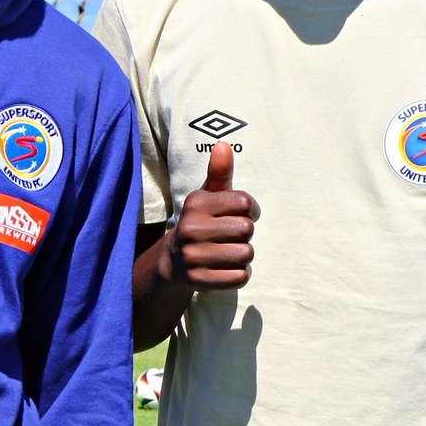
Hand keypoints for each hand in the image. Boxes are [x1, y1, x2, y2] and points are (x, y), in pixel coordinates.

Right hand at [161, 141, 258, 289]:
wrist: (174, 260)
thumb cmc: (201, 221)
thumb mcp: (208, 195)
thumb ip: (219, 172)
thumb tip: (223, 145)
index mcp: (196, 204)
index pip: (245, 203)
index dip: (251, 209)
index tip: (241, 214)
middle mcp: (191, 229)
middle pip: (247, 229)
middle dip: (245, 233)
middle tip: (231, 235)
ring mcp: (193, 256)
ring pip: (246, 254)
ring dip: (244, 254)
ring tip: (228, 251)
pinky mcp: (199, 280)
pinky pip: (240, 277)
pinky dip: (240, 273)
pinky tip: (226, 267)